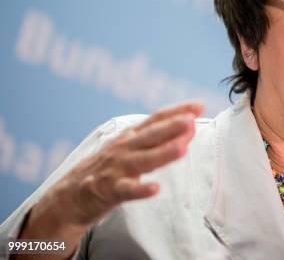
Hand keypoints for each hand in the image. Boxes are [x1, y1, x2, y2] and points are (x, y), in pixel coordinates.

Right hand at [16, 100, 203, 258]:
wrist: (68, 196)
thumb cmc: (108, 168)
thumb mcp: (129, 147)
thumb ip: (157, 137)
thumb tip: (191, 125)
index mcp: (131, 136)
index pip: (156, 118)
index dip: (177, 110)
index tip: (199, 104)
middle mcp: (124, 148)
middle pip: (150, 135)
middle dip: (171, 127)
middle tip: (192, 120)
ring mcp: (115, 169)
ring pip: (142, 160)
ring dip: (162, 153)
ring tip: (182, 148)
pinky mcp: (107, 190)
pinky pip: (126, 190)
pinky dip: (140, 189)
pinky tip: (155, 189)